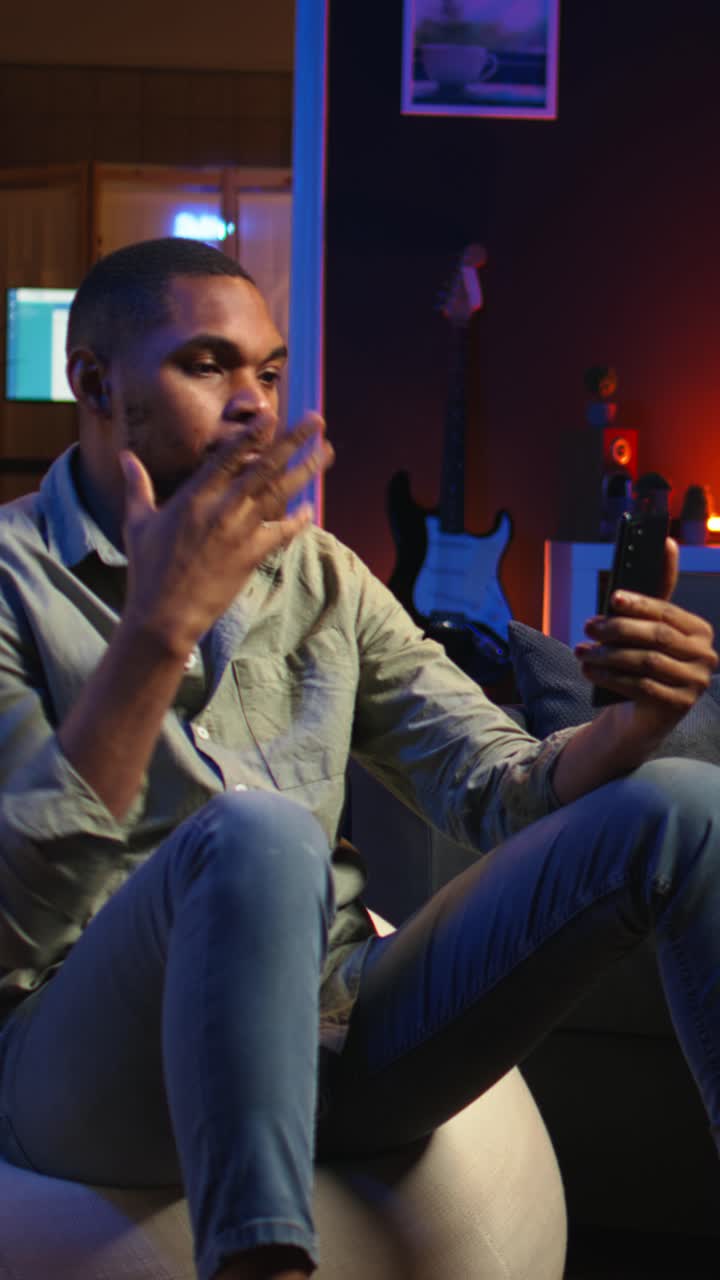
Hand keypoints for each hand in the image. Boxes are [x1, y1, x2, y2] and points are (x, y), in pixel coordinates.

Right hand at [119, 412, 333, 656]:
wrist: (163, 614)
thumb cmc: (147, 568)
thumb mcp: (138, 521)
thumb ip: (138, 484)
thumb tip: (125, 456)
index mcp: (194, 497)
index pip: (228, 457)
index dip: (251, 434)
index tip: (270, 415)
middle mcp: (220, 509)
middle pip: (264, 467)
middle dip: (293, 441)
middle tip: (316, 420)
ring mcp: (238, 533)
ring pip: (279, 494)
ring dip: (306, 471)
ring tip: (326, 452)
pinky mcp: (250, 557)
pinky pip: (281, 533)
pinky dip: (298, 520)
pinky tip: (311, 508)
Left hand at [575, 538, 717, 743]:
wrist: (641, 716)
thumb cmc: (640, 665)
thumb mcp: (643, 633)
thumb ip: (651, 597)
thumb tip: (665, 543)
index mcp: (699, 631)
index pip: (667, 612)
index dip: (639, 603)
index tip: (612, 598)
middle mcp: (705, 656)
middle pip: (657, 636)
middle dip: (618, 629)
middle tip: (588, 627)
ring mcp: (695, 683)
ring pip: (646, 662)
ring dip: (608, 655)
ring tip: (581, 650)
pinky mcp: (679, 706)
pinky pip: (641, 687)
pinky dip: (611, 677)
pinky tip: (589, 670)